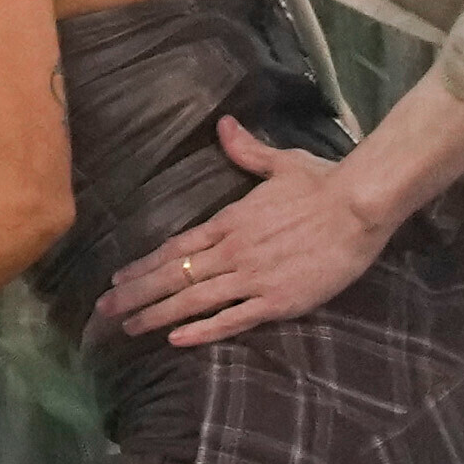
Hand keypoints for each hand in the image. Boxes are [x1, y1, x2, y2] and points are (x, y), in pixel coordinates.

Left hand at [102, 118, 401, 345]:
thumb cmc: (323, 182)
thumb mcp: (280, 162)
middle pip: (173, 276)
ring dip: (157, 314)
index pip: (174, 248)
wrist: (360, 205)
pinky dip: (203, 330)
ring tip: (128, 327)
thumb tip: (224, 125)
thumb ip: (247, 151)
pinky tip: (176, 339)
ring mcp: (253, 277)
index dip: (143, 265)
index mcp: (228, 221)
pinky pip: (233, 319)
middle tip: (103, 310)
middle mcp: (232, 251)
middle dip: (135, 294)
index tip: (117, 278)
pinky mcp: (278, 300)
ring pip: (194, 300)